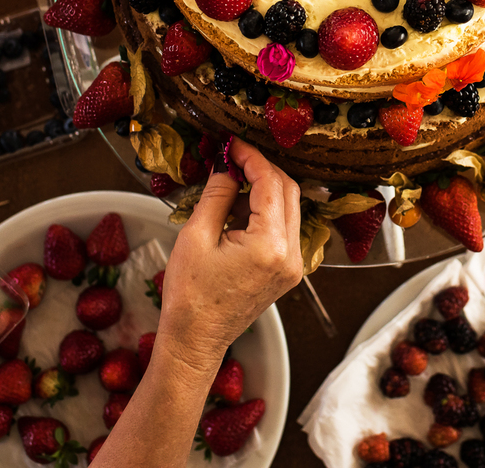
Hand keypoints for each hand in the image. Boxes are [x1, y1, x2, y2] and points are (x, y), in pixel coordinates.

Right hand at [156, 140, 302, 374]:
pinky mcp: (288, 271)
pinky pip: (285, 228)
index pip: (271, 184)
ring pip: (290, 208)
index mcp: (269, 246)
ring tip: (234, 180)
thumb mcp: (196, 236)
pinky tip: (241, 207)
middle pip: (289, 192)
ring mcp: (294, 266)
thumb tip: (227, 165)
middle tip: (234, 157)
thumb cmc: (190, 296)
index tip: (233, 145)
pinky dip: (268, 210)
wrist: (196, 339)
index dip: (252, 158)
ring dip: (266, 188)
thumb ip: (218, 195)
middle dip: (263, 169)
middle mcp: (291, 255)